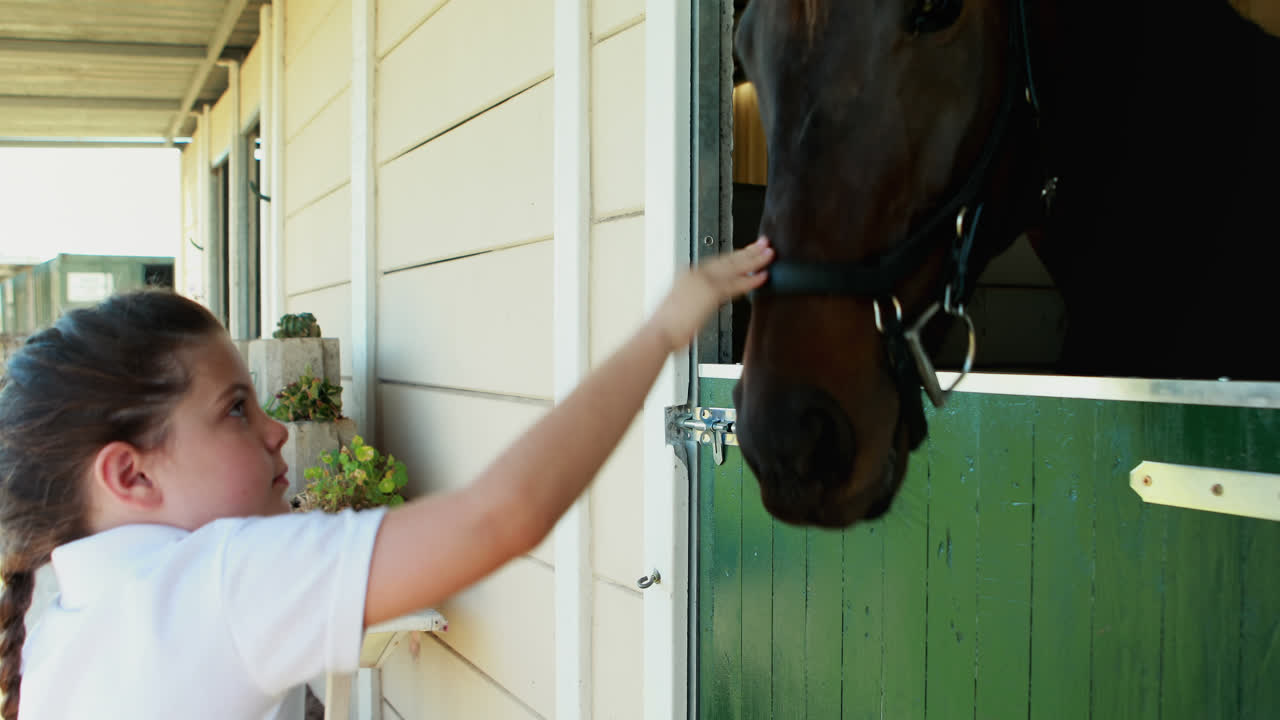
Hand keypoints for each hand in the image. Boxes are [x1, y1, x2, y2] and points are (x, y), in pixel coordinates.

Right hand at [649, 237, 773, 351]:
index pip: (718, 262)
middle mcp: (696, 274)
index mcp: (688, 275)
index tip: (747, 251)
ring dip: (755, 260)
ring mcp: (704, 281)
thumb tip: (704, 304)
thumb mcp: (680, 307)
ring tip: (769, 254)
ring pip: (735, 267)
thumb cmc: (666, 326)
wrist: (658, 332)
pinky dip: (751, 280)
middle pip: (728, 259)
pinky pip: (736, 284)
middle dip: (748, 251)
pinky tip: (763, 276)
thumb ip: (695, 301)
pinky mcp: (711, 292)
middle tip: (764, 243)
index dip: (735, 256)